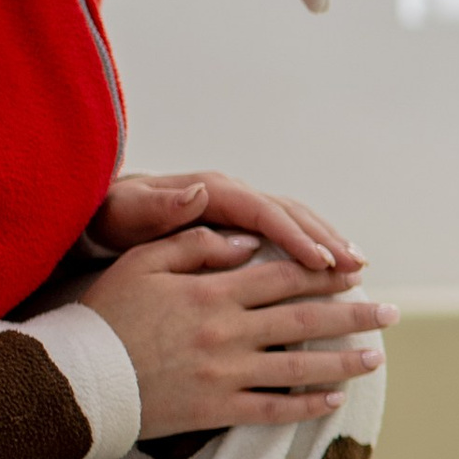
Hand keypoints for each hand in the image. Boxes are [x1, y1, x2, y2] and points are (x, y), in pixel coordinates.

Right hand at [76, 232, 393, 437]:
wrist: (75, 378)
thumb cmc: (104, 315)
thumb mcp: (142, 263)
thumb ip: (195, 245)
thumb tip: (247, 242)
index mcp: (212, 291)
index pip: (284, 277)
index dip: (325, 272)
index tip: (357, 270)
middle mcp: (227, 332)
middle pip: (305, 320)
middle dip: (354, 315)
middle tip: (392, 314)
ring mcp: (225, 374)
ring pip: (300, 368)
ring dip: (344, 362)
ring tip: (377, 358)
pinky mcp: (215, 410)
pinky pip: (273, 410)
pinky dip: (307, 406)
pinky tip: (334, 400)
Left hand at [99, 171, 359, 276]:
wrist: (101, 216)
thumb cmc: (110, 221)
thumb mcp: (123, 214)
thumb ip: (158, 206)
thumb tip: (197, 192)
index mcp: (210, 190)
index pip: (264, 212)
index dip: (296, 237)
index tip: (322, 262)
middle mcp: (230, 193)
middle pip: (290, 212)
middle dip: (326, 238)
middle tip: (356, 268)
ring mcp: (236, 207)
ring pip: (293, 219)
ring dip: (327, 240)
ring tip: (356, 266)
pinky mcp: (238, 223)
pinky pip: (283, 231)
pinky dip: (311, 245)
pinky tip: (330, 267)